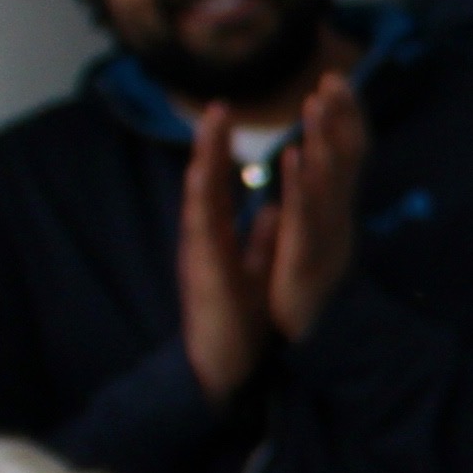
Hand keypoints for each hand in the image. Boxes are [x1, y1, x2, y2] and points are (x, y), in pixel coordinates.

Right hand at [178, 115, 272, 400]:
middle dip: (209, 144)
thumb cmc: (235, 322)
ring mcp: (199, 254)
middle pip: (204, 183)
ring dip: (204, 160)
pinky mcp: (204, 272)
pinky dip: (204, 199)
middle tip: (215, 104)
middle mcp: (203, 241)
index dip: (221, 152)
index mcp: (216, 239)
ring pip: (199, 198)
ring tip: (209, 126)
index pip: (219, 186)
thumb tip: (273, 211)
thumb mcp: (252, 271)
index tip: (225, 116)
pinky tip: (203, 173)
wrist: (221, 368)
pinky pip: (203, 231)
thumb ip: (260, 240)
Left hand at [261, 73, 370, 344]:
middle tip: (335, 74)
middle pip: (345, 161)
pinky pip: (303, 216)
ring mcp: (323, 242)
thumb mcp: (299, 247)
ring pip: (329, 181)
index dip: (343, 120)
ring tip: (321, 100)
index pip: (343, 160)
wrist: (295, 350)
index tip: (338, 81)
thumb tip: (298, 183)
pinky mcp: (304, 262)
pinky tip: (297, 154)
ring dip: (326, 138)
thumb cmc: (294, 301)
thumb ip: (300, 213)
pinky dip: (301, 183)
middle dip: (341, 117)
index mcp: (330, 217)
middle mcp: (335, 224)